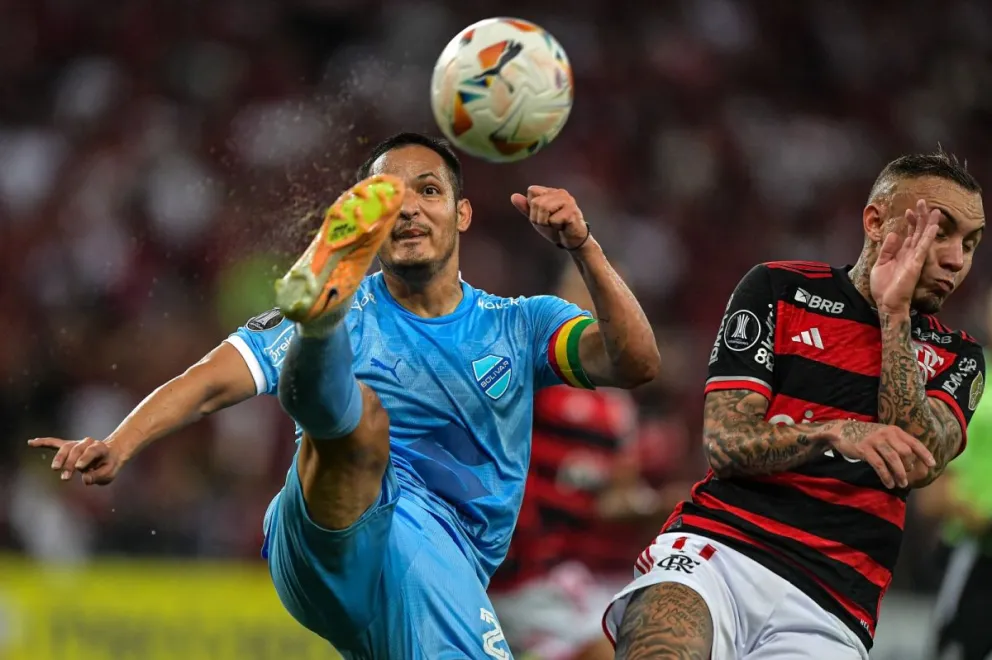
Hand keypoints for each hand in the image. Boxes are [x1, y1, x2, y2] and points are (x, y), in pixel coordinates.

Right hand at [27, 437, 125, 484]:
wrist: (109, 455)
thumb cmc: (107, 466)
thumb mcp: (108, 474)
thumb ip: (98, 477)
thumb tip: (85, 479)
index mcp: (101, 448)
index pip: (92, 450)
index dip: (85, 458)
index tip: (79, 468)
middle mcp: (88, 443)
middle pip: (76, 449)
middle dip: (70, 463)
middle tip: (66, 478)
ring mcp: (77, 443)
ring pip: (66, 447)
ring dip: (59, 458)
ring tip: (55, 469)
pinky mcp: (68, 446)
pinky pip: (55, 443)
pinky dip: (43, 442)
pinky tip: (31, 443)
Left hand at [511, 186, 590, 249]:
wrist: (572, 241)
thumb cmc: (555, 228)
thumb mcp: (537, 218)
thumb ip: (526, 207)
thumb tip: (513, 196)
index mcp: (551, 192)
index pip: (532, 191)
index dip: (532, 207)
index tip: (543, 215)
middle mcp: (560, 193)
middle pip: (536, 202)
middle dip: (538, 218)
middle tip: (549, 223)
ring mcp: (568, 201)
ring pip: (544, 208)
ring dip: (546, 222)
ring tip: (555, 224)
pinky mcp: (572, 212)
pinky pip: (553, 220)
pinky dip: (556, 227)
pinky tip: (563, 227)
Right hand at [819, 421, 934, 488]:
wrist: (841, 431)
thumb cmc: (866, 437)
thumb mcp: (883, 436)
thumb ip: (896, 445)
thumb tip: (912, 463)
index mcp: (894, 430)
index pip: (914, 442)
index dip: (924, 454)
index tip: (932, 465)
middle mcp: (886, 434)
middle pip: (905, 452)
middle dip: (909, 467)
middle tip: (907, 478)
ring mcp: (875, 440)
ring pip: (893, 459)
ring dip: (899, 474)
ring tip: (901, 484)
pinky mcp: (864, 449)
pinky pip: (879, 465)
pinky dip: (886, 476)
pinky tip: (889, 484)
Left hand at [870, 199, 940, 314]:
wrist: (886, 303)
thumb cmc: (884, 286)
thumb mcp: (880, 264)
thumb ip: (887, 249)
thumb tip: (894, 233)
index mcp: (902, 254)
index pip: (909, 235)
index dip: (910, 222)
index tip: (908, 211)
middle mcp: (910, 254)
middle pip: (918, 232)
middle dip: (920, 218)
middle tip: (922, 202)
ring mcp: (914, 259)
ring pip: (923, 237)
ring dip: (928, 224)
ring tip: (933, 210)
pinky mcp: (916, 264)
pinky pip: (923, 248)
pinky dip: (928, 237)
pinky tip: (933, 227)